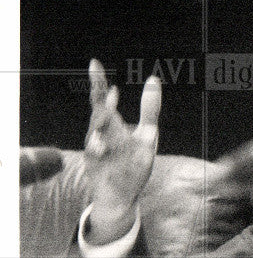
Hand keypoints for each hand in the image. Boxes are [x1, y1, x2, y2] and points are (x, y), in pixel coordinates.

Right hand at [83, 59, 160, 243]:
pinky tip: (102, 144)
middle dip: (100, 99)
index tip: (94, 63)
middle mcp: (101, 133)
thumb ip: (149, 109)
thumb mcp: (146, 134)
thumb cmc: (132, 161)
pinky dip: (97, 149)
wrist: (121, 194)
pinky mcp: (96, 166)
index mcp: (111, 123)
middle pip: (98, 111)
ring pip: (94, 131)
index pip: (103, 98)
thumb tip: (153, 79)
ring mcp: (97, 149)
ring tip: (109, 110)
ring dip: (100, 121)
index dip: (98, 82)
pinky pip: (94, 155)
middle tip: (106, 86)